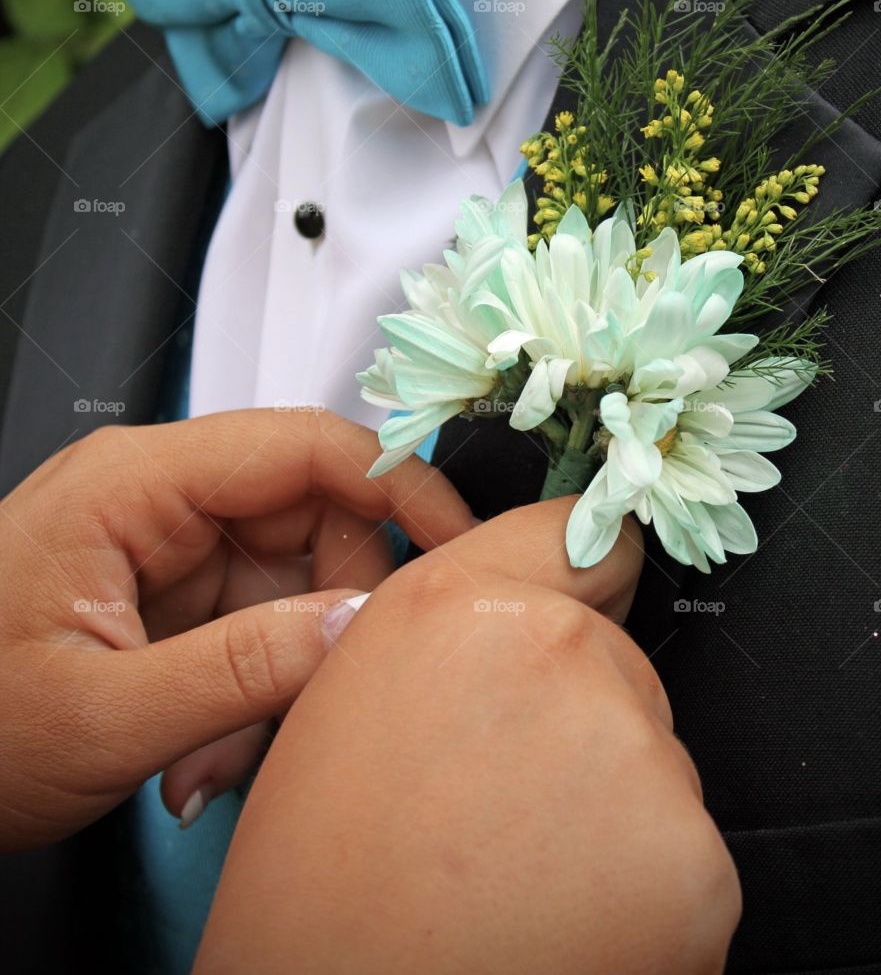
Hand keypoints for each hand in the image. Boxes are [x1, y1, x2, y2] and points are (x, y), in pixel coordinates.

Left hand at [0, 409, 473, 850]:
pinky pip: (262, 625)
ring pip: (297, 583)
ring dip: (286, 676)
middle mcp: (162, 497)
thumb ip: (242, 670)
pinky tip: (207, 753)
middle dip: (329, 619)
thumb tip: (362, 625)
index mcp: (137, 482)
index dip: (398, 486)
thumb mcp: (101, 713)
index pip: (305, 445)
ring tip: (222, 757)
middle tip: (310, 704)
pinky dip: (257, 694)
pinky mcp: (176, 594)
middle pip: (317, 518)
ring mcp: (172, 545)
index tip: (458, 545)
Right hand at [196, 500, 740, 974]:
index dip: (586, 577)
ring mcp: (636, 755)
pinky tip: (565, 927)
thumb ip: (448, 634)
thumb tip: (532, 610)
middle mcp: (555, 653)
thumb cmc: (316, 892)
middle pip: (616, 663)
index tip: (596, 599)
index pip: (579, 537)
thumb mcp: (344, 708)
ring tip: (522, 882)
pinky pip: (683, 851)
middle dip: (582, 723)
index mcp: (454, 608)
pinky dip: (647, 890)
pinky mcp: (694, 860)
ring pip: (651, 758)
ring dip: (612, 811)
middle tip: (504, 810)